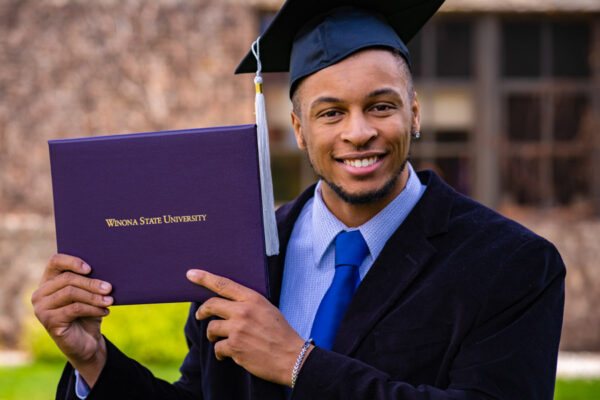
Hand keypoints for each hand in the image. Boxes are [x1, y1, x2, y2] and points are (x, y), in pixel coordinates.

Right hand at [31, 254, 112, 385]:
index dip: (72, 261)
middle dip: (91, 283)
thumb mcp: (90, 295)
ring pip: (71, 293)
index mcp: (49, 281)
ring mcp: (41, 308)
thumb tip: (105, 268)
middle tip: (110, 288)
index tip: (90, 268)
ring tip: (110, 300)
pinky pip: (74, 309)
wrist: (87, 341)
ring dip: (94, 296)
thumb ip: (90, 281)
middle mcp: (40, 293)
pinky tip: (105, 311)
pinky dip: (93, 308)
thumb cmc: (88, 313)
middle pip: (67, 278)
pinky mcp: (48, 321)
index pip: (55, 262)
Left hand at [187, 269, 311, 385]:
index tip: (191, 274)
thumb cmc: (281, 334)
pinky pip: (217, 348)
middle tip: (200, 315)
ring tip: (219, 341)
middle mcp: (243, 311)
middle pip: (211, 305)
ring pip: (212, 328)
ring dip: (213, 335)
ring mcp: (238, 329)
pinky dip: (220, 353)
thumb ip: (249, 304)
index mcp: (253, 299)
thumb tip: (229, 304)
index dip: (204, 278)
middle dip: (202, 311)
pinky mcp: (235, 347)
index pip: (223, 284)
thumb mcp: (268, 310)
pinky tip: (226, 356)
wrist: (291, 357)